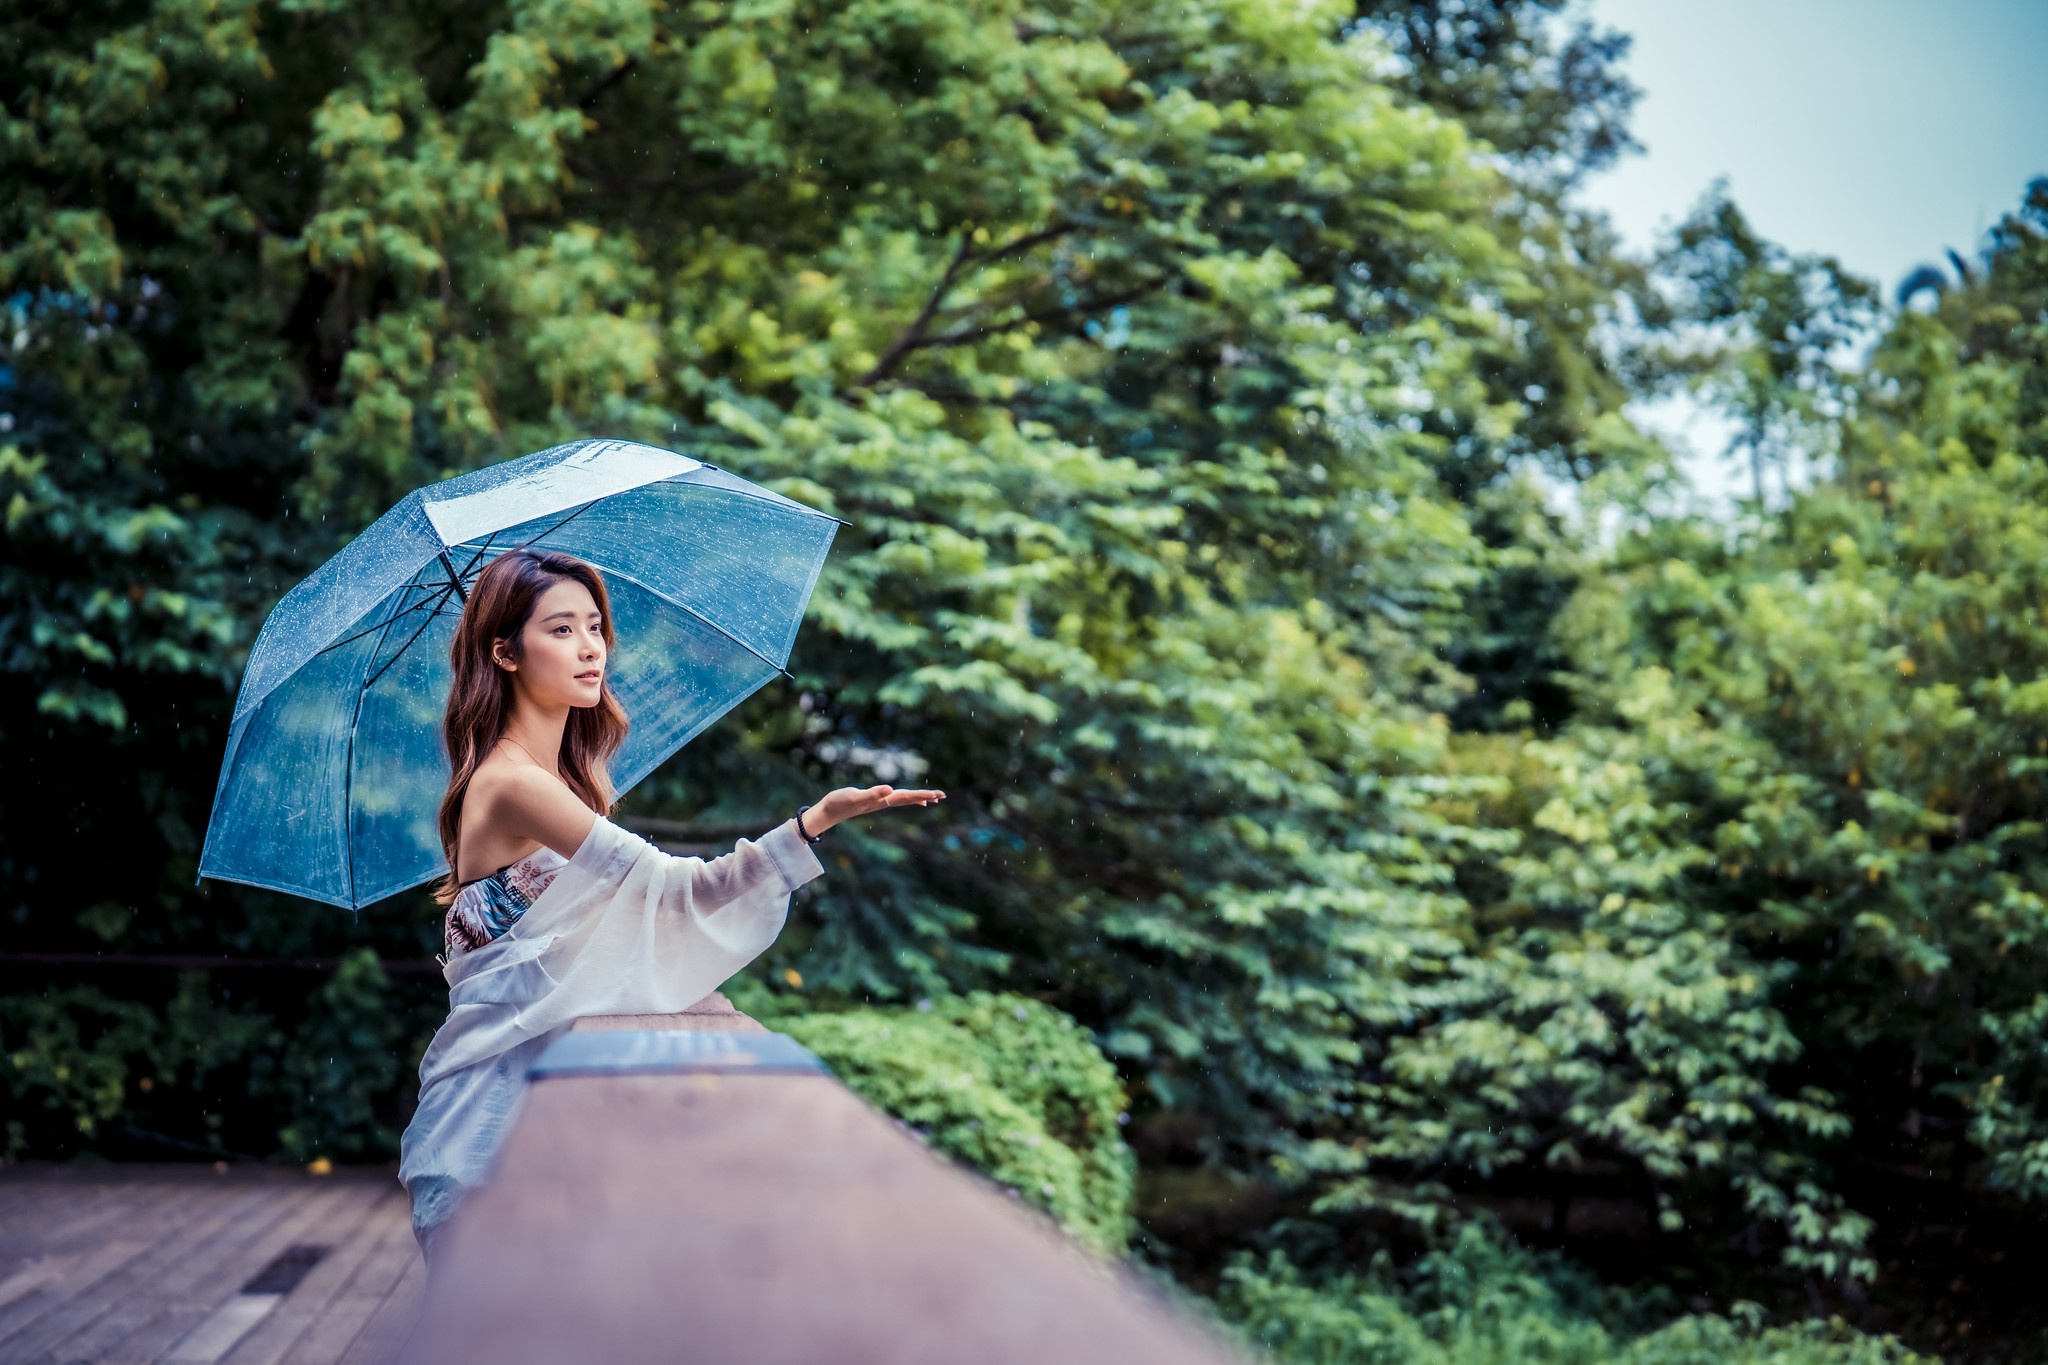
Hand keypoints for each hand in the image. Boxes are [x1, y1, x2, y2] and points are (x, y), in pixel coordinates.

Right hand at [805, 784, 945, 835]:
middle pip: (908, 799)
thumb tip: (891, 790)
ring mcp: (878, 802)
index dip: (922, 795)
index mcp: (882, 801)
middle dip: (925, 796)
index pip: (906, 797)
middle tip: (943, 795)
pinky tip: (907, 798)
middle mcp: (883, 802)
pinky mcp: (873, 801)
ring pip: (903, 799)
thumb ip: (872, 794)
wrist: (828, 811)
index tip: (937, 795)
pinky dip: (905, 798)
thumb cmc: (839, 802)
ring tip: (933, 798)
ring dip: (917, 798)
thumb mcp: (855, 796)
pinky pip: (894, 799)